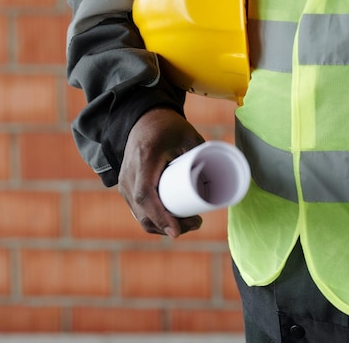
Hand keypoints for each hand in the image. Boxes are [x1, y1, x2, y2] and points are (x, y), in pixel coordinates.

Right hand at [118, 107, 204, 237]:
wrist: (144, 118)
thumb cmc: (168, 126)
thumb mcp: (188, 136)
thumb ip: (203, 155)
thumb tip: (223, 180)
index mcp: (145, 158)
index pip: (145, 195)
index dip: (160, 216)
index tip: (177, 231)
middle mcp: (129, 172)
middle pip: (143, 211)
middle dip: (169, 225)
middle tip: (197, 223)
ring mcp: (125, 181)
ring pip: (139, 215)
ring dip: (163, 226)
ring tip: (190, 223)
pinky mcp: (126, 186)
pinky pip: (137, 210)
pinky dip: (153, 220)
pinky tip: (171, 225)